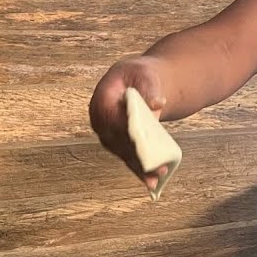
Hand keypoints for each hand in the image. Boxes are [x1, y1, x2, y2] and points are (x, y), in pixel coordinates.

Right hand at [88, 55, 167, 191]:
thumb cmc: (140, 76)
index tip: (143, 144)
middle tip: (157, 169)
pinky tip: (151, 183)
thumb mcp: (145, 74)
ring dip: (139, 168)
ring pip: (122, 153)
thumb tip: (157, 103)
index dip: (128, 133)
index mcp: (102, 101)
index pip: (114, 120)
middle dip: (137, 156)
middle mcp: (99, 120)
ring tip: (156, 180)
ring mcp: (106, 134)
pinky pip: (127, 157)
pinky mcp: (116, 143)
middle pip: (118, 141)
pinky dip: (138, 169)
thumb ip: (149, 88)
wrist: (136, 81)